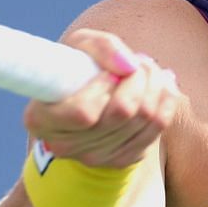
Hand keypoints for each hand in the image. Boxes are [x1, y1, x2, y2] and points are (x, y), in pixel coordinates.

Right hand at [25, 28, 183, 168]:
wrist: (87, 99)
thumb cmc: (77, 69)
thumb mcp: (80, 46)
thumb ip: (102, 46)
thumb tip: (130, 65)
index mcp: (41, 119)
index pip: (83, 112)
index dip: (103, 86)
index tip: (108, 70)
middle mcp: (65, 146)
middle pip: (121, 113)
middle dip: (139, 77)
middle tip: (140, 62)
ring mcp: (95, 157)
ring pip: (145, 118)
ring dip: (156, 85)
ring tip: (149, 70)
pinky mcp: (122, 160)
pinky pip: (158, 128)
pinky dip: (166, 101)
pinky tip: (161, 87)